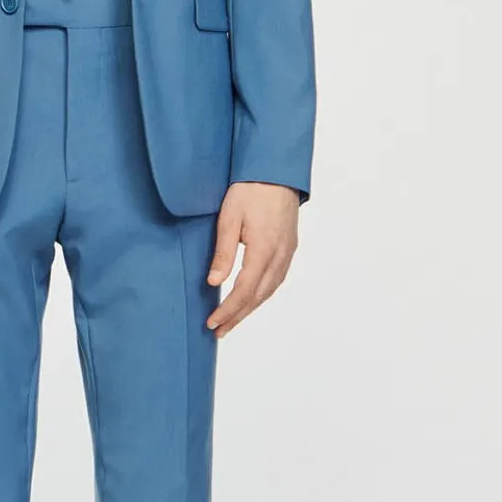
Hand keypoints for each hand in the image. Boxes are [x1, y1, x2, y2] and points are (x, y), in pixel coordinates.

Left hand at [205, 182, 299, 337]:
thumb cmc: (249, 190)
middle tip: (219, 331)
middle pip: (258, 296)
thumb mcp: (229, 219)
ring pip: (269, 290)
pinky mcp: (289, 247)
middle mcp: (280, 255)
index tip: (212, 322)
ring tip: (232, 320)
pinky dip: (262, 294)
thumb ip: (223, 253)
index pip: (244, 291)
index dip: (228, 310)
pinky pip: (276, 279)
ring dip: (251, 308)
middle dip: (238, 316)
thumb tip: (214, 283)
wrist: (276, 171)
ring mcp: (287, 252)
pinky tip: (252, 299)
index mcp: (264, 249)